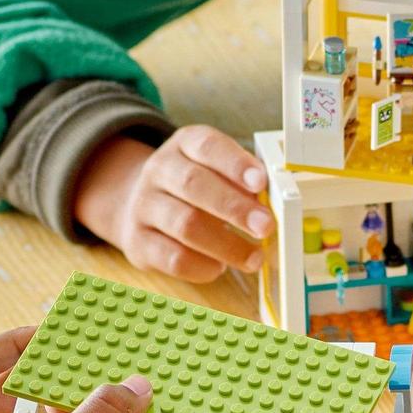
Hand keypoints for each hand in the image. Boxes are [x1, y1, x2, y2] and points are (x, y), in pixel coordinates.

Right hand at [73, 127, 270, 282]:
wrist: (141, 205)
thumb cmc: (196, 189)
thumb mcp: (216, 170)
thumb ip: (243, 182)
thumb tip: (274, 205)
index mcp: (184, 145)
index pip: (207, 145)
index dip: (235, 163)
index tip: (261, 182)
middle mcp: (159, 170)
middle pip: (194, 185)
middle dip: (235, 207)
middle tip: (266, 226)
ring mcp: (144, 205)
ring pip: (184, 224)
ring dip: (226, 244)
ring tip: (253, 257)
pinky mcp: (138, 241)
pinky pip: (172, 258)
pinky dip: (201, 266)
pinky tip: (220, 267)